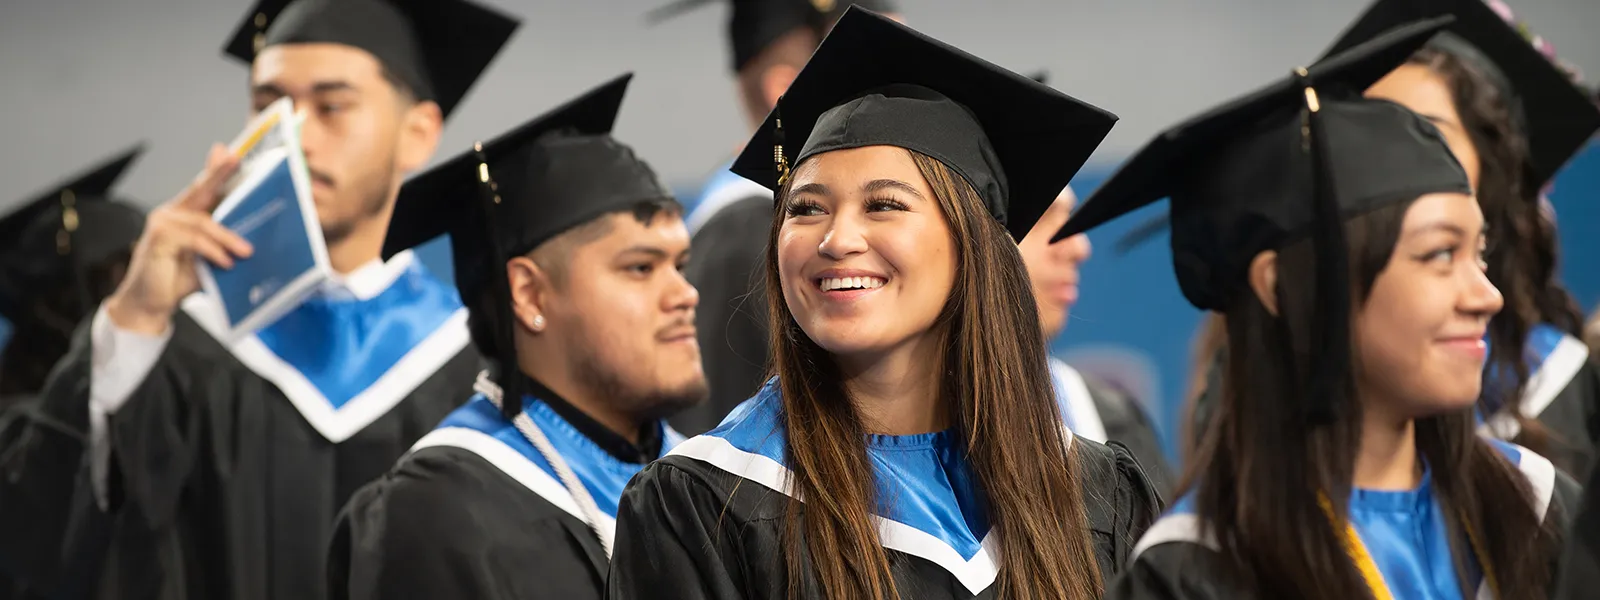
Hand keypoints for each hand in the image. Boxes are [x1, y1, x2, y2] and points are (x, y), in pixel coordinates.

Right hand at [105, 144, 252, 334]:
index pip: (204, 188)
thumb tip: (253, 241)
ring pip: (202, 222)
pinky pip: (192, 239)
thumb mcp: (211, 258)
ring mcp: (162, 222)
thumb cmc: (181, 279)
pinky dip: (212, 250)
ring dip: (228, 238)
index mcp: (186, 214)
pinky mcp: (158, 237)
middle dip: (219, 173)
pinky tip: (226, 262)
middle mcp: (172, 212)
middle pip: (200, 189)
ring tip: (246, 252)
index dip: (216, 169)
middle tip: (235, 158)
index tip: (230, 152)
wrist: (152, 304)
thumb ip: (225, 244)